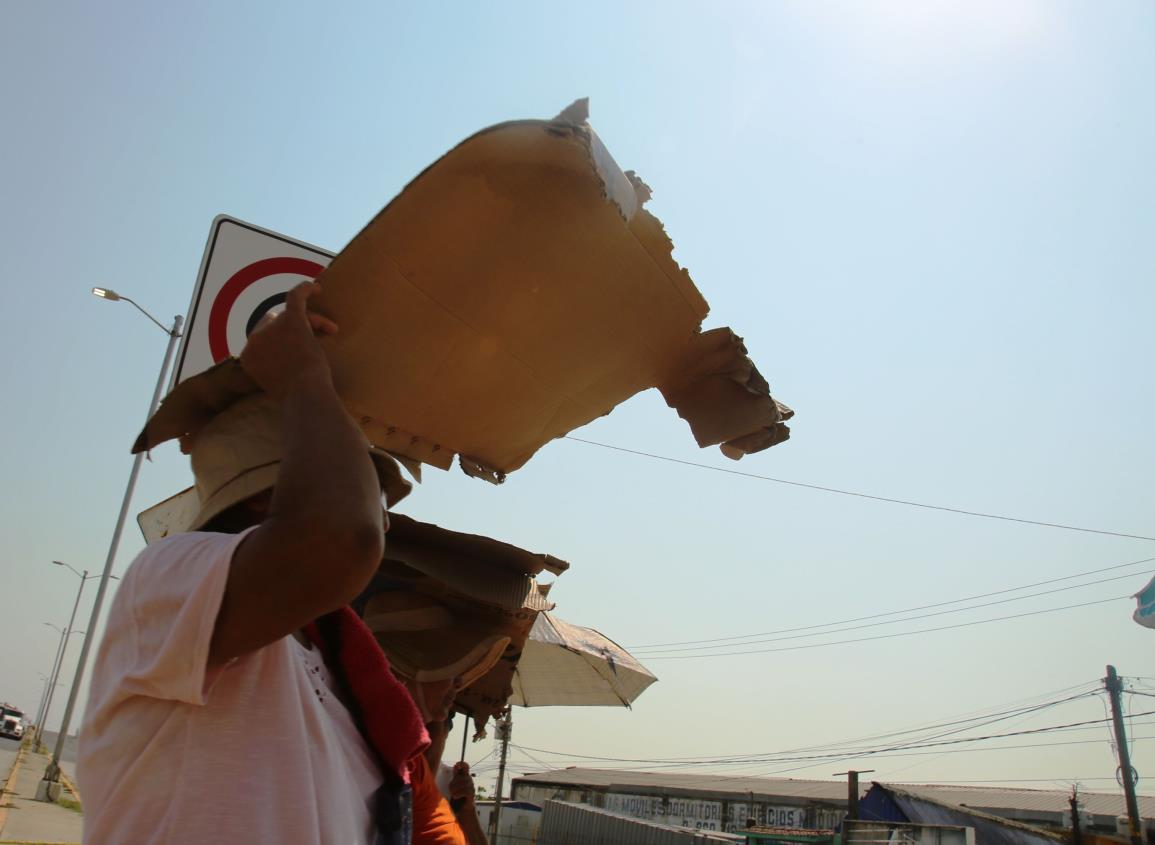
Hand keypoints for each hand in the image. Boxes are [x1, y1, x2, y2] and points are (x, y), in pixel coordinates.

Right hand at [240, 282, 337, 397]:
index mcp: (248, 358)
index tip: (297, 350)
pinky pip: (295, 296)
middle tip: (315, 339)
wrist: (305, 396)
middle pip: (275, 323)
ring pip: (292, 314)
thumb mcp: (281, 385)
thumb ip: (278, 369)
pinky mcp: (291, 319)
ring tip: (330, 330)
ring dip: (311, 321)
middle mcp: (254, 340)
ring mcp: (271, 329)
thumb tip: (291, 362)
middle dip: (295, 328)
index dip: (283, 340)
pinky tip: (317, 288)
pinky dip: (306, 290)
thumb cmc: (300, 398)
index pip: (264, 339)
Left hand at [449, 762, 474, 803]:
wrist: (461, 808)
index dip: (462, 764)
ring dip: (455, 790)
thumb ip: (455, 776)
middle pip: (461, 777)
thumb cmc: (457, 795)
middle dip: (453, 783)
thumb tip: (456, 765)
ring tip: (452, 794)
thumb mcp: (453, 785)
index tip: (457, 764)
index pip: (466, 766)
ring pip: (462, 784)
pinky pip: (465, 791)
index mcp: (464, 776)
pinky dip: (458, 794)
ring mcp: (471, 786)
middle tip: (450, 790)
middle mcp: (469, 779)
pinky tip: (455, 796)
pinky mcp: (472, 793)